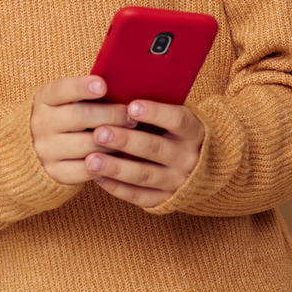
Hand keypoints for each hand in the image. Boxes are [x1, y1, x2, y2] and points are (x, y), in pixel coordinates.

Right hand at [30, 76, 133, 184]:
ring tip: (130, 137)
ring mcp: (46, 150)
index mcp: (45, 98)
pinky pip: (86, 170)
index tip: (103, 86)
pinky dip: (106, 164)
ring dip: (113, 141)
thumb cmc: (71, 113)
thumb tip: (123, 83)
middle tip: (131, 117)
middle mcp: (41, 123)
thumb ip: (91, 91)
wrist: (44, 146)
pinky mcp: (55, 172)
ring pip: (86, 145)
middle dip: (111, 115)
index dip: (82, 87)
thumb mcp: (72, 97)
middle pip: (79, 116)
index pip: (62, 89)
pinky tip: (119, 157)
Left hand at [86, 100, 205, 208]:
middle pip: (155, 148)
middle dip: (125, 141)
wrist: (201, 169)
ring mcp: (177, 181)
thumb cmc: (176, 133)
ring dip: (116, 168)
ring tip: (91, 160)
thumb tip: (120, 91)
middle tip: (99, 133)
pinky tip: (98, 178)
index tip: (131, 107)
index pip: (177, 120)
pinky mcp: (165, 200)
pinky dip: (118, 188)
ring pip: (144, 175)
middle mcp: (188, 158)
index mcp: (193, 132)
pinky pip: (139, 196)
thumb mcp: (176, 119)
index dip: (155, 113)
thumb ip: (155, 110)